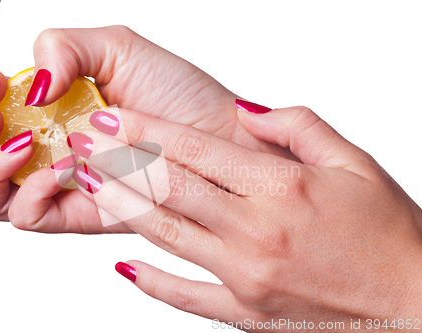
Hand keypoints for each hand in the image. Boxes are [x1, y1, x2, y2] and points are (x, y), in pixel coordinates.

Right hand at [0, 26, 292, 232]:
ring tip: (25, 143)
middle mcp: (52, 145)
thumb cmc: (178, 94)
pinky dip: (31, 193)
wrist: (218, 137)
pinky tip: (59, 168)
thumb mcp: (117, 49)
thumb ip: (63, 48)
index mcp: (54, 106)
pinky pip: (30, 216)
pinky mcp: (82, 212)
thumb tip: (30, 85)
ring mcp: (64, 182)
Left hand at [68, 105, 421, 328]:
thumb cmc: (390, 234)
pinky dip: (150, 279)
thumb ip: (297, 126)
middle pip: (170, 188)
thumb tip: (244, 114)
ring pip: (166, 235)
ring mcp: (246, 278)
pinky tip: (122, 262)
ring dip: (122, 206)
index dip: (147, 130)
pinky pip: (183, 296)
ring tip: (91, 182)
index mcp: (283, 189)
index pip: (196, 150)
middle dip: (121, 160)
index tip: (114, 117)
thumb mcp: (355, 162)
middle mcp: (257, 233)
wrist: (414, 305)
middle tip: (85, 142)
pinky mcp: (245, 313)